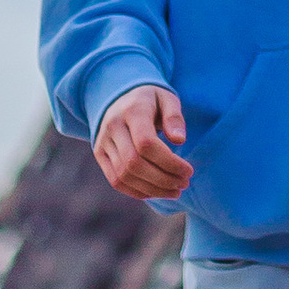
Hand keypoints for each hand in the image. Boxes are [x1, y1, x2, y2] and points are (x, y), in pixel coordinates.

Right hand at [95, 85, 191, 205]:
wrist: (120, 96)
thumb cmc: (151, 99)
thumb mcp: (167, 98)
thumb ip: (174, 117)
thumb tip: (180, 140)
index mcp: (132, 110)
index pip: (146, 144)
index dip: (169, 162)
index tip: (188, 171)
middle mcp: (113, 127)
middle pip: (134, 163)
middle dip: (162, 179)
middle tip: (184, 184)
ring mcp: (103, 142)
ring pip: (124, 175)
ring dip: (152, 189)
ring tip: (175, 191)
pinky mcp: (100, 154)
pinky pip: (116, 180)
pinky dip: (137, 191)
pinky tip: (157, 192)